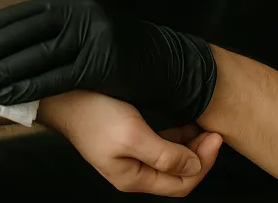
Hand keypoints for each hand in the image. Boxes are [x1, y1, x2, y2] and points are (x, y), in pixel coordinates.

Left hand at [0, 0, 216, 122]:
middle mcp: (79, 12)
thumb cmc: (113, 50)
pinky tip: (5, 95)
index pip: (20, 13)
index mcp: (70, 0)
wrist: (163, 62)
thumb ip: (49, 29)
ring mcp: (92, 35)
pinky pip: (55, 77)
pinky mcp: (101, 62)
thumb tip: (2, 36)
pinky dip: (27, 87)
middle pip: (22, 33)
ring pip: (34, 55)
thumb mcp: (81, 29)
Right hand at [40, 91, 222, 196]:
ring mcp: (129, 155)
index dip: (203, 164)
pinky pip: (159, 145)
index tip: (215, 137)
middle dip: (199, 154)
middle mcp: (133, 171)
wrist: (62, 93)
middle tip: (212, 130)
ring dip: (189, 144)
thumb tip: (194, 165)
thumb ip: (165, 155)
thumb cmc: (93, 113)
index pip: (181, 184)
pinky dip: (176, 136)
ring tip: (201, 124)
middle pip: (178, 173)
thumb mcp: (132, 135)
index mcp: (134, 178)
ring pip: (170, 158)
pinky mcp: (126, 139)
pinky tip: (183, 122)